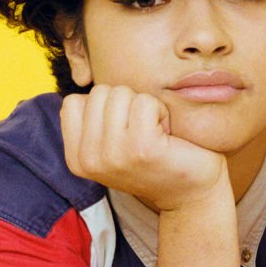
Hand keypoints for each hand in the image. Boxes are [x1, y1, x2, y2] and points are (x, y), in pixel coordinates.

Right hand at [61, 85, 227, 210]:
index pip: (73, 102)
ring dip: (144, 106)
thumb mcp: (111, 143)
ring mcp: (113, 155)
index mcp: (77, 159)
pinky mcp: (141, 148)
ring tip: (155, 133)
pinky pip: (145, 101)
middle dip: (126, 103)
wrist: (192, 192)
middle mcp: (89, 160)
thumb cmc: (155, 158)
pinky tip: (166, 134)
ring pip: (120, 93)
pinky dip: (160, 111)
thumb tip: (84, 74)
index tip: (123, 131)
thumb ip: (94, 119)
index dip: (105, 107)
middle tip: (143, 132)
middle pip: (99, 93)